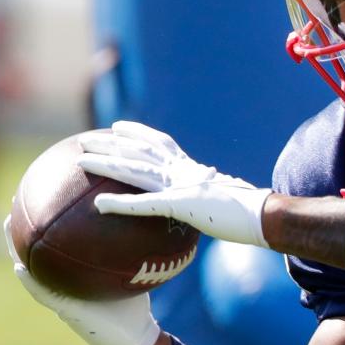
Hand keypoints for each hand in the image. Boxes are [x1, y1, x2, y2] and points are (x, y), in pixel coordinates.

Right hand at [5, 216, 160, 344]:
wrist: (134, 338)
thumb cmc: (132, 305)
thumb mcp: (130, 273)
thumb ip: (127, 252)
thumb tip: (138, 221)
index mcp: (74, 276)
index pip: (55, 247)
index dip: (45, 226)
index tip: (37, 198)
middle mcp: (63, 284)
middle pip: (38, 254)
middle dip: (25, 231)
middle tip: (14, 204)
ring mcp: (62, 298)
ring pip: (32, 272)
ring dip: (18, 250)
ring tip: (7, 227)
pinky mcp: (67, 312)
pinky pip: (44, 295)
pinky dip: (31, 283)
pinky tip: (20, 268)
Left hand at [78, 122, 270, 246]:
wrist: (263, 216)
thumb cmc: (249, 215)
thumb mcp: (222, 208)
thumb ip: (204, 207)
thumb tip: (200, 216)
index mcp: (193, 170)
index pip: (162, 144)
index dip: (139, 134)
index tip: (118, 128)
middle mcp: (184, 171)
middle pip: (141, 150)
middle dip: (112, 142)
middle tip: (85, 139)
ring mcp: (181, 185)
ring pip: (136, 170)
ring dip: (106, 164)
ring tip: (80, 161)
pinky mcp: (182, 203)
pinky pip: (146, 203)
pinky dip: (121, 203)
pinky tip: (99, 204)